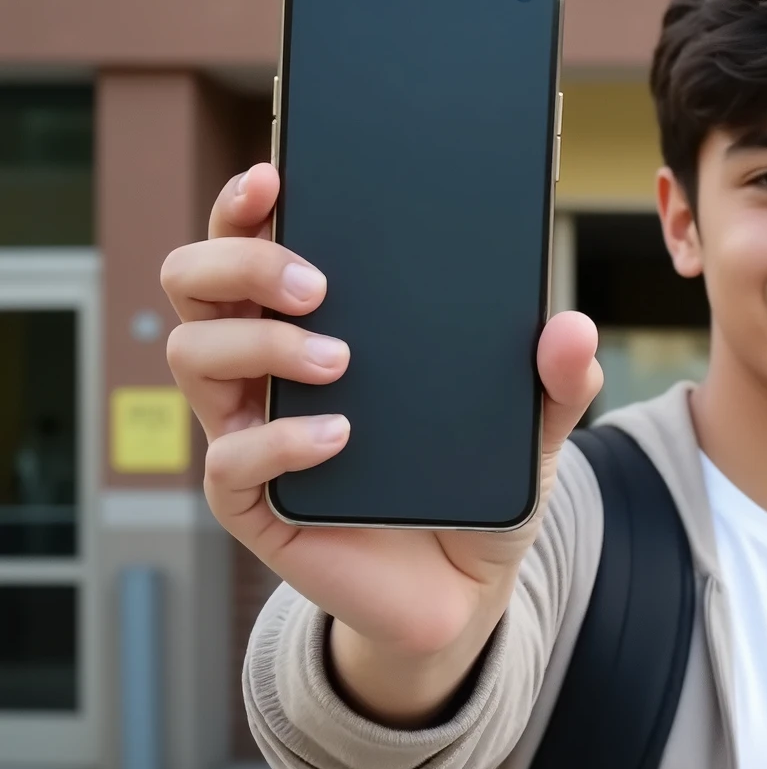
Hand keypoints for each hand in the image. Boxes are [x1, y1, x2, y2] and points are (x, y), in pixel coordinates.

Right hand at [162, 162, 602, 719]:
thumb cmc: (472, 486)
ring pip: (192, 356)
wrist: (464, 590)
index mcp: (310, 322)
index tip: (276, 177)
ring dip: (261, 344)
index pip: (248, 242)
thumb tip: (571, 327)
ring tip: (339, 361)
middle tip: (316, 282)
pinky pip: (229, 460)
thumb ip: (555, 380)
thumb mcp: (531, 429)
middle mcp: (261, 368)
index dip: (242, 204)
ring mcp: (249, 432)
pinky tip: (340, 438)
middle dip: (240, 261)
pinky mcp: (252, 504)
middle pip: (193, 282)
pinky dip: (283, 441)